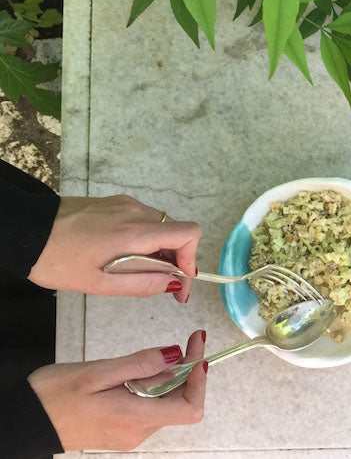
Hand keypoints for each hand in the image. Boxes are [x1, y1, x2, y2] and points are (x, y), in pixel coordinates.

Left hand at [28, 195, 201, 301]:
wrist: (24, 231)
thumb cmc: (58, 261)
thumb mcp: (100, 284)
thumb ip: (144, 284)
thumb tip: (175, 284)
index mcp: (135, 232)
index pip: (188, 233)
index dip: (191, 259)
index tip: (179, 282)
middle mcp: (136, 212)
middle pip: (176, 232)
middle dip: (174, 260)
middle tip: (158, 284)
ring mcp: (125, 204)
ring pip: (160, 227)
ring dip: (158, 250)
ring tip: (133, 270)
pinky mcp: (115, 202)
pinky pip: (143, 220)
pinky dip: (144, 239)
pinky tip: (121, 254)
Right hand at [28, 330, 207, 451]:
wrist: (25, 420)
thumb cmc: (53, 395)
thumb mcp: (97, 372)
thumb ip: (140, 365)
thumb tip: (176, 356)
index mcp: (134, 418)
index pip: (190, 409)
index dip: (200, 380)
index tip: (197, 352)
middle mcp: (138, 432)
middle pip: (181, 402)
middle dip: (188, 372)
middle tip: (186, 341)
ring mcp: (131, 433)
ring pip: (166, 403)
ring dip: (170, 378)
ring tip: (158, 355)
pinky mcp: (123, 429)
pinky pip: (150, 407)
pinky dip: (154, 387)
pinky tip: (139, 372)